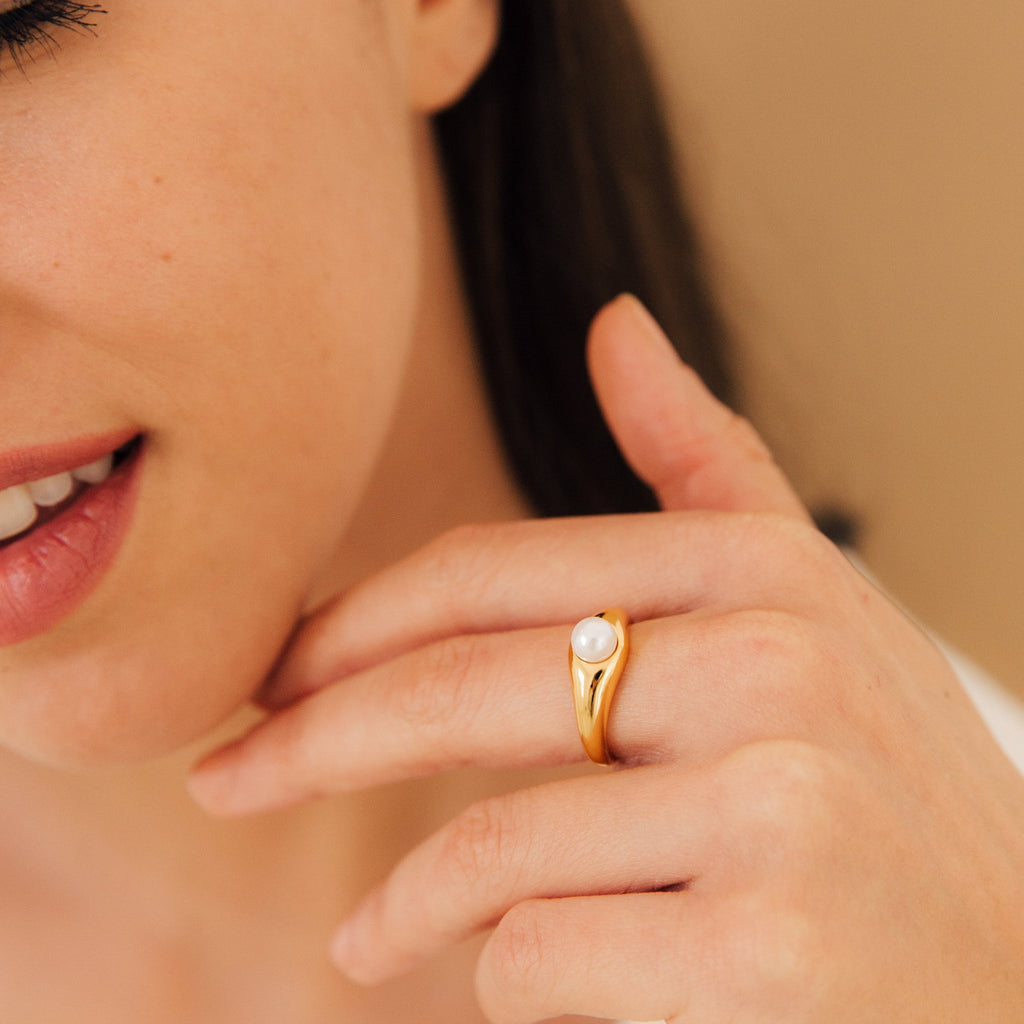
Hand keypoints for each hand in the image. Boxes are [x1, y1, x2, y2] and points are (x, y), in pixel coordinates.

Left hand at [189, 295, 1023, 1023]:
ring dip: (399, 902)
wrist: (1016, 966)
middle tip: (223, 780)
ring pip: (492, 843)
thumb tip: (612, 320)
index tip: (269, 675)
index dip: (349, 622)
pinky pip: (543, 956)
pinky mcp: (775, 956)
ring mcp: (783, 808)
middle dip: (309, 737)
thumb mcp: (809, 601)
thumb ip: (704, 464)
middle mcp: (776, 665)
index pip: (489, 574)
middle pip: (458, 685)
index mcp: (758, 570)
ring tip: (362, 939)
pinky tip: (506, 982)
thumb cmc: (884, 786)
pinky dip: (501, 979)